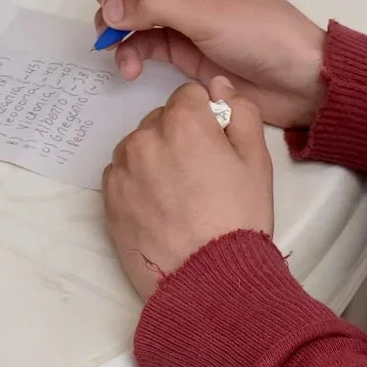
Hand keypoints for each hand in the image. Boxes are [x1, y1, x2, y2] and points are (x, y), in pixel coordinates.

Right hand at [95, 0, 327, 128]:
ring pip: (130, 12)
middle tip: (113, 21)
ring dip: (116, 28)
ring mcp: (180, 17)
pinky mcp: (180, 48)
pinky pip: (142, 43)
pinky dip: (129, 53)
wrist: (298, 82)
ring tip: (116, 48)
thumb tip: (110, 9)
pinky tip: (129, 68)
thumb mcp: (206, 13)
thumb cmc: (260, 33)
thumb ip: (154, 6)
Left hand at [104, 77, 274, 298]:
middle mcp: (144, 137)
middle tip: (200, 176)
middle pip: (161, 121)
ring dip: (155, 159)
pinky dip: (137, 184)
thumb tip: (220, 86)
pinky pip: (122, 176)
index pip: (189, 97)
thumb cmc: (237, 218)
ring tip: (179, 196)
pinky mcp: (108, 199)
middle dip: (179, 138)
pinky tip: (159, 209)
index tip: (215, 147)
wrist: (207, 280)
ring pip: (139, 147)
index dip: (206, 119)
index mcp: (182, 121)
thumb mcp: (257, 161)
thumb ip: (241, 112)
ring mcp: (122, 169)